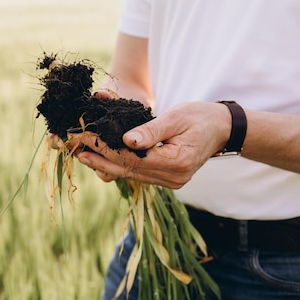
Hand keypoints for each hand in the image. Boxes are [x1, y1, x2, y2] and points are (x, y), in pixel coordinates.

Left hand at [72, 101, 231, 188]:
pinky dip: (120, 167)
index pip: (133, 158)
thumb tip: (126, 140)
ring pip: (132, 176)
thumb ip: (151, 130)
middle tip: (76, 149)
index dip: (107, 148)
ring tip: (83, 155)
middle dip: (101, 159)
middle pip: (129, 171)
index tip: (86, 136)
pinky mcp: (168, 180)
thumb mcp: (176, 117)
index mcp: (177, 162)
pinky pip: (139, 175)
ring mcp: (171, 182)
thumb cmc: (200, 117)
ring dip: (106, 165)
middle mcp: (174, 178)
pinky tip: (103, 160)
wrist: (222, 129)